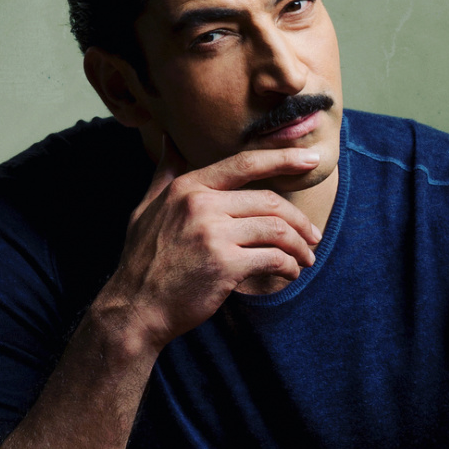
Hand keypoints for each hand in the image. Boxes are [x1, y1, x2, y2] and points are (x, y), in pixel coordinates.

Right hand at [101, 135, 323, 352]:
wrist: (134, 308)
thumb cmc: (143, 261)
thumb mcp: (146, 208)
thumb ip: (165, 173)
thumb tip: (168, 140)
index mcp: (187, 187)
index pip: (244, 164)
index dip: (282, 158)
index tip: (311, 159)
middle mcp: (201, 204)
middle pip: (269, 202)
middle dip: (300, 220)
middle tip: (314, 236)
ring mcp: (213, 235)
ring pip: (277, 230)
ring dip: (300, 246)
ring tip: (306, 258)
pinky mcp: (225, 265)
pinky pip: (273, 258)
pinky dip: (289, 266)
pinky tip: (290, 273)